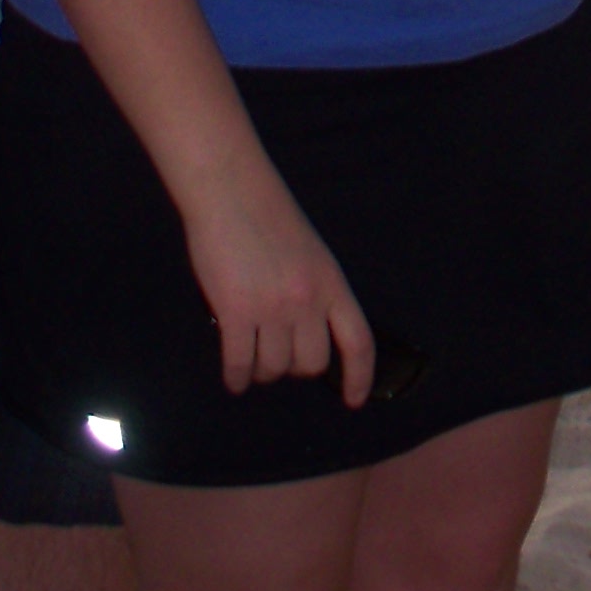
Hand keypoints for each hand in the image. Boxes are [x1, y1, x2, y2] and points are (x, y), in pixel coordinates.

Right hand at [181, 160, 380, 405]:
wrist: (231, 190)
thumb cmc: (269, 215)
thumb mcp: (311, 253)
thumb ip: (315, 292)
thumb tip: (304, 334)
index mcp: (333, 284)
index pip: (358, 342)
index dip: (359, 377)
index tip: (353, 400)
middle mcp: (309, 301)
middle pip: (311, 364)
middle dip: (294, 369)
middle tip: (278, 359)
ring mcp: (273, 309)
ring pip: (274, 368)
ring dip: (262, 372)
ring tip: (251, 361)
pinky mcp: (236, 313)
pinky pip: (240, 363)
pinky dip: (237, 377)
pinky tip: (234, 379)